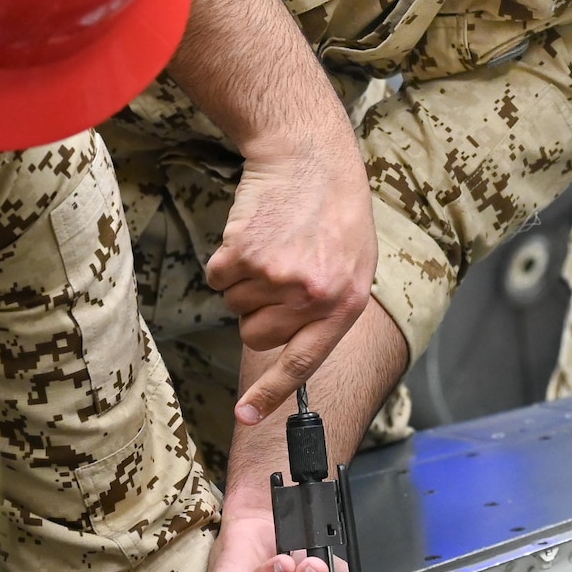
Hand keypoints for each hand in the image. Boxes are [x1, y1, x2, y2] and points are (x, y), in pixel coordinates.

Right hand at [207, 140, 377, 423]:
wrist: (310, 154)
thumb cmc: (334, 209)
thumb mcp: (354, 264)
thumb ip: (328, 309)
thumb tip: (292, 347)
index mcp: (345, 304)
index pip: (303, 364)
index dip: (269, 394)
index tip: (244, 417)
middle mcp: (312, 296)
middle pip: (257, 336)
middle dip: (258, 312)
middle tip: (278, 271)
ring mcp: (276, 276)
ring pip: (235, 305)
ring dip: (245, 280)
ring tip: (274, 244)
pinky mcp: (244, 254)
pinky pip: (217, 278)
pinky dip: (226, 260)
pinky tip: (253, 233)